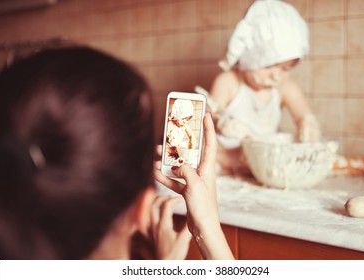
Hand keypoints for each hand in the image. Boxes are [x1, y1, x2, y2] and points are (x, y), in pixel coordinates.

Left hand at [150, 196, 191, 259]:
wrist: (165, 265)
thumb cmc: (175, 254)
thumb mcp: (184, 239)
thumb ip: (188, 226)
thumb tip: (194, 214)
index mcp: (164, 225)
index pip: (167, 205)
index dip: (175, 199)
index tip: (182, 199)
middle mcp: (155, 225)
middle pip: (154, 204)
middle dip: (163, 197)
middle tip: (172, 197)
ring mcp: (152, 229)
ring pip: (150, 210)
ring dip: (157, 203)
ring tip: (166, 202)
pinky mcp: (152, 233)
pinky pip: (150, 217)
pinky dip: (155, 211)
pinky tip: (162, 213)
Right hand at [155, 113, 233, 258]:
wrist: (204, 228)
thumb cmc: (204, 208)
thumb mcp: (194, 186)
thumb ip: (185, 171)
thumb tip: (177, 165)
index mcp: (208, 168)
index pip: (210, 143)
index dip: (208, 128)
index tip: (206, 114)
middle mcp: (202, 172)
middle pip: (191, 153)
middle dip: (179, 143)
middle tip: (169, 134)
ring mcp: (194, 181)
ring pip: (179, 166)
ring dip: (168, 160)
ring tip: (155, 154)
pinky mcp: (187, 191)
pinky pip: (174, 180)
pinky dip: (165, 176)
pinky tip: (154, 173)